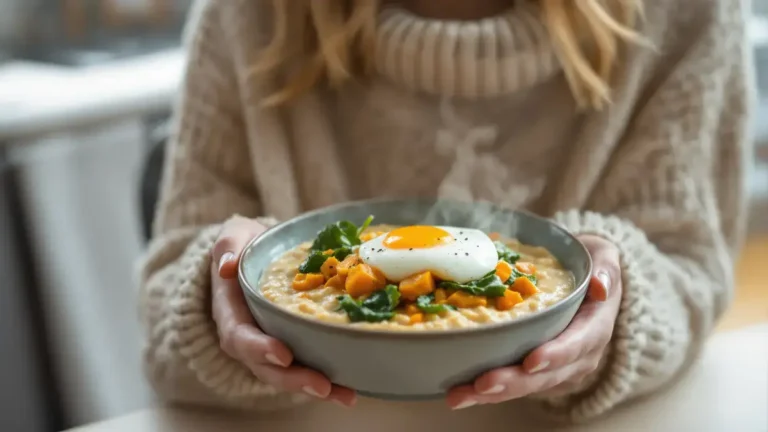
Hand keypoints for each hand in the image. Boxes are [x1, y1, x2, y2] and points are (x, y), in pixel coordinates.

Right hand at [211, 216, 356, 406]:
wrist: (257, 254)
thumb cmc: (246, 245)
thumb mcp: (234, 235)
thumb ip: (228, 245)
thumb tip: (226, 265)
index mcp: (230, 311)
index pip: (239, 336)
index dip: (259, 348)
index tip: (283, 354)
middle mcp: (248, 336)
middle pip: (265, 367)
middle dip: (293, 378)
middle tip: (322, 385)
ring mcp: (268, 346)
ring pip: (286, 375)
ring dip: (314, 387)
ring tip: (345, 395)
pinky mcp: (291, 348)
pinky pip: (305, 368)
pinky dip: (328, 382)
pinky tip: (352, 390)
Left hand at [446, 234, 621, 409]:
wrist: (588, 281)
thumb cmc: (591, 265)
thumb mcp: (604, 258)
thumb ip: (606, 269)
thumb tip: (600, 285)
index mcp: (595, 328)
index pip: (577, 344)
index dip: (555, 355)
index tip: (531, 360)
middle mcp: (579, 356)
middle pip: (546, 374)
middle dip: (513, 382)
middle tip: (482, 385)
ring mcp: (558, 367)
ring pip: (526, 385)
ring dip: (493, 393)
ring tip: (460, 396)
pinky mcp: (537, 371)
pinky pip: (514, 383)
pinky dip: (487, 391)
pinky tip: (460, 393)